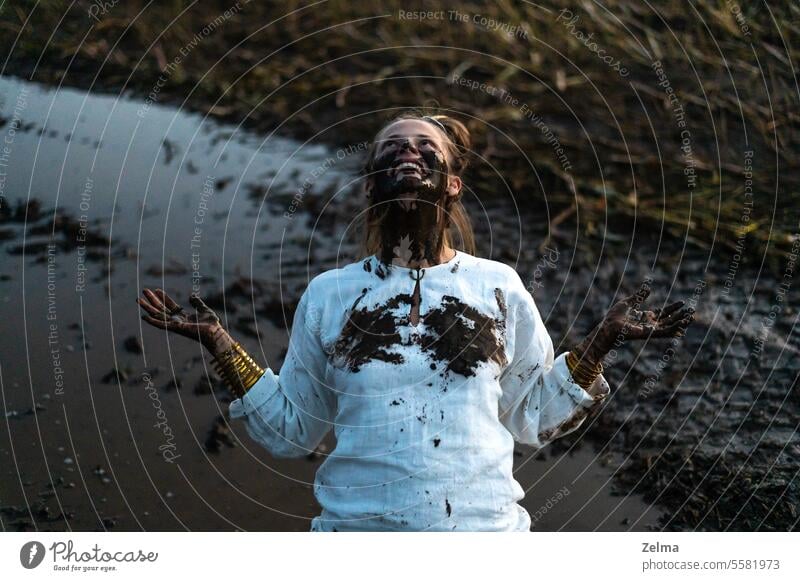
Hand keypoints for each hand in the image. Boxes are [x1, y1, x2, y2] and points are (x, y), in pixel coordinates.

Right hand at [136, 288, 234, 355]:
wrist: (215, 333)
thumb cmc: (212, 324)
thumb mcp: (204, 309)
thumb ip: (197, 303)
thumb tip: (191, 296)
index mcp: (183, 316)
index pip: (170, 305)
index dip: (163, 297)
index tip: (157, 289)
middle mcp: (177, 320)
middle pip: (161, 309)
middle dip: (152, 300)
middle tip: (144, 290)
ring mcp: (174, 324)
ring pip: (157, 315)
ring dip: (147, 308)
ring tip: (138, 299)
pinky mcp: (175, 328)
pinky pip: (161, 325)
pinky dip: (152, 321)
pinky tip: (143, 316)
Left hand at [573, 283, 694, 364]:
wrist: (609, 326)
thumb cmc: (614, 316)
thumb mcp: (628, 302)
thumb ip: (639, 296)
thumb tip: (648, 287)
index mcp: (645, 317)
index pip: (663, 313)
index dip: (673, 308)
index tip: (683, 302)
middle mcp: (649, 325)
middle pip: (669, 320)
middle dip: (681, 316)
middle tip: (692, 311)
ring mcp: (650, 330)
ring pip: (670, 327)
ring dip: (681, 323)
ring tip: (692, 318)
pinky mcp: (649, 334)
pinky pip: (664, 332)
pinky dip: (674, 329)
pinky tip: (682, 325)